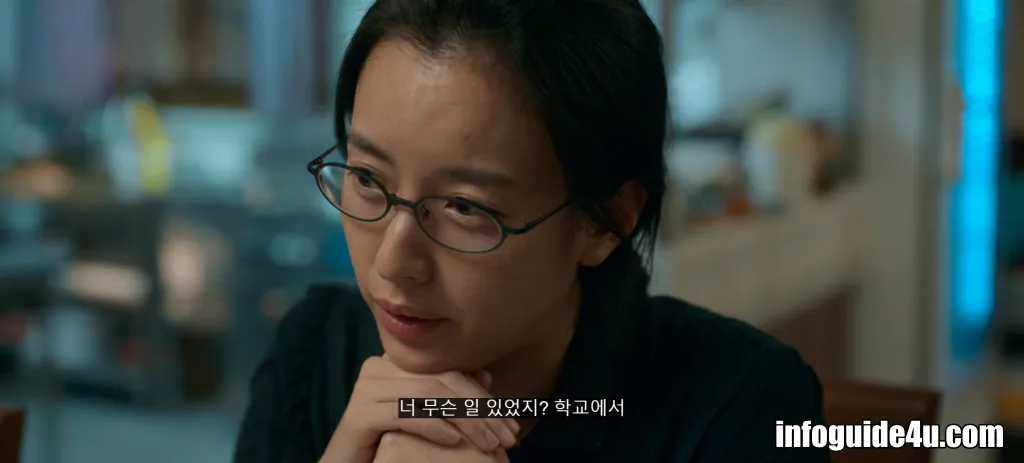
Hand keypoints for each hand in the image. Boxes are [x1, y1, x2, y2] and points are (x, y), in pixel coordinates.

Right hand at [320, 356, 518, 462]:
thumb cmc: (386, 442)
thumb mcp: (425, 418)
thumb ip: (451, 395)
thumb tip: (487, 374)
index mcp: (396, 364)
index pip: (450, 371)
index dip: (484, 396)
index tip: (511, 423)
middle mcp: (379, 368)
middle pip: (442, 381)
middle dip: (481, 410)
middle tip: (506, 437)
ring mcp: (367, 389)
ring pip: (428, 395)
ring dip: (465, 420)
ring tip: (488, 443)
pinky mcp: (359, 414)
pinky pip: (404, 414)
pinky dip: (433, 426)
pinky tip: (454, 441)